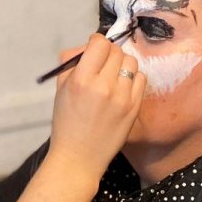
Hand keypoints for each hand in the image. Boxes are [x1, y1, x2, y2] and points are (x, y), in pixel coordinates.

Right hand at [48, 33, 144, 179]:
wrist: (78, 158)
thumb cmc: (66, 124)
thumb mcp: (60, 91)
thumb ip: (72, 64)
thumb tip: (86, 46)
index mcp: (81, 80)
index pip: (99, 43)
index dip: (96, 42)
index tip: (94, 49)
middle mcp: (104, 86)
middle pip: (116, 51)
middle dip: (109, 53)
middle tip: (103, 64)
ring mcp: (122, 97)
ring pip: (131, 62)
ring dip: (122, 64)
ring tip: (113, 76)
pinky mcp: (135, 108)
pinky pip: (141, 79)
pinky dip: (132, 79)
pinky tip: (122, 88)